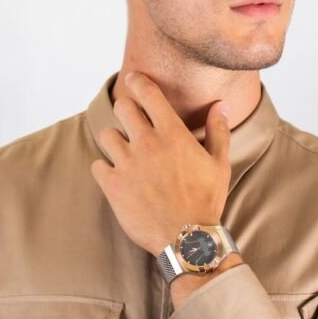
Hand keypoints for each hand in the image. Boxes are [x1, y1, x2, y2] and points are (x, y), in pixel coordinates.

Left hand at [90, 71, 231, 256]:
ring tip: (125, 152)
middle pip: (122, 108)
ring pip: (106, 134)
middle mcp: (146, 143)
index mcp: (172, 134)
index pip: (148, 93)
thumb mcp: (219, 164)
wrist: (188, 240)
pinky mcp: (112, 185)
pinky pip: (97, 164)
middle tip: (131, 120)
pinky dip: (104, 168)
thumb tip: (220, 105)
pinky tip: (117, 175)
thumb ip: (218, 130)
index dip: (138, 81)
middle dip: (126, 110)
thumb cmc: (206, 201)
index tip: (133, 79)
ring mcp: (127, 163)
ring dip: (114, 140)